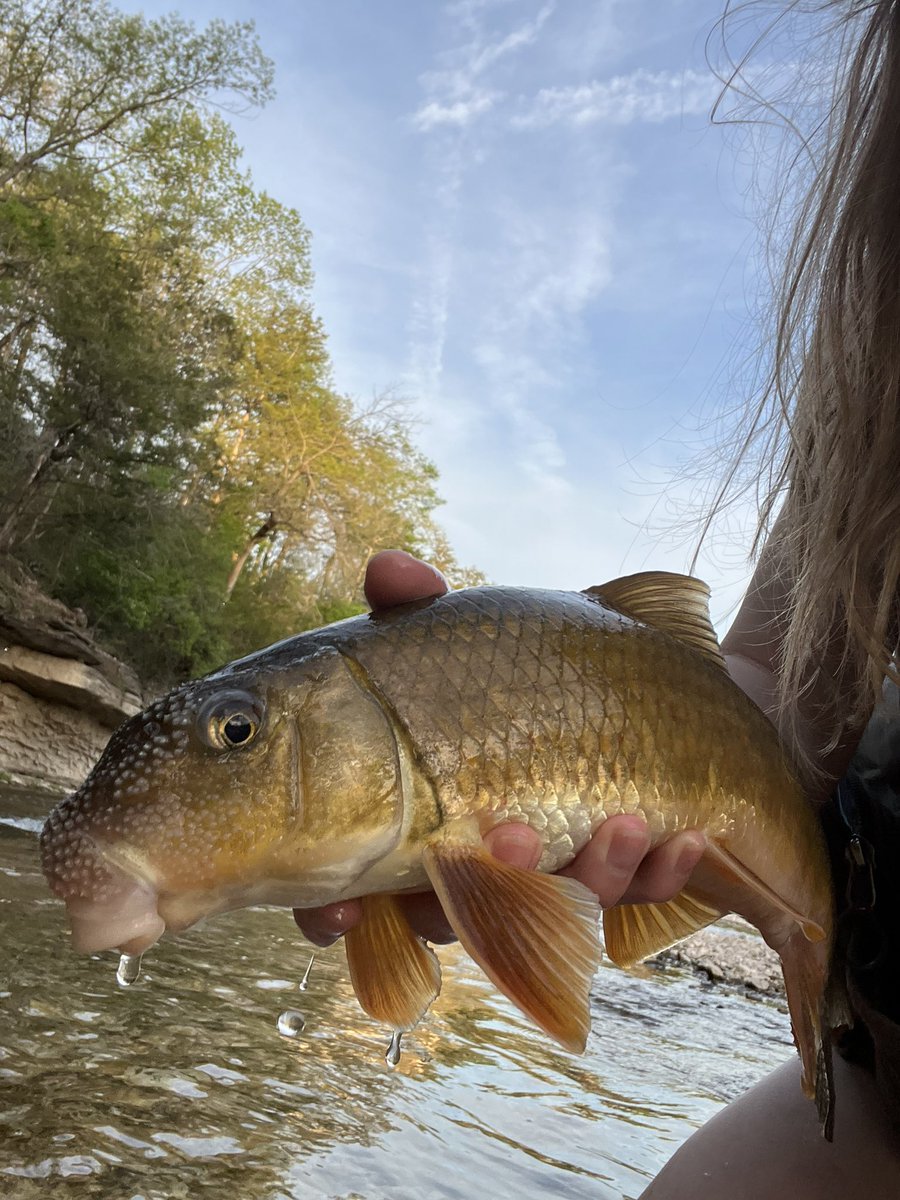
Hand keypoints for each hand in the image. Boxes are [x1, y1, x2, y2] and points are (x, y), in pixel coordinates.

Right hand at [293, 550, 705, 946]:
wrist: (648, 681)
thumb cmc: (522, 667)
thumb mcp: (467, 632)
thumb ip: (418, 607)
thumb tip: (386, 568)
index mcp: (413, 821)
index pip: (352, 889)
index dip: (336, 912)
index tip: (346, 908)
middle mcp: (473, 866)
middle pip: (461, 913)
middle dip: (489, 889)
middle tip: (516, 840)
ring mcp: (551, 880)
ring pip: (561, 908)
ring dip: (593, 874)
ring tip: (623, 822)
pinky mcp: (624, 878)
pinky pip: (641, 897)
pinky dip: (664, 871)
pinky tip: (687, 836)